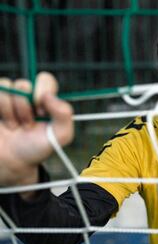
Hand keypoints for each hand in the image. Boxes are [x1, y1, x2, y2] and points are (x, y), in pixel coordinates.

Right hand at [0, 72, 73, 188]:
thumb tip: (49, 95)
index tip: (42, 112)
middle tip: (29, 125)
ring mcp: (7, 97)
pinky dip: (2, 110)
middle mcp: (26, 95)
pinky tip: (5, 124)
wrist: (13, 162)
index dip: (43, 91)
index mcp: (45, 99)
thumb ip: (65, 114)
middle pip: (24, 84)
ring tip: (16, 126)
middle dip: (25, 108)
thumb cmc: (38, 148)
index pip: (45, 79)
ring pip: (6, 86)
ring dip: (11, 111)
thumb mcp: (61, 135)